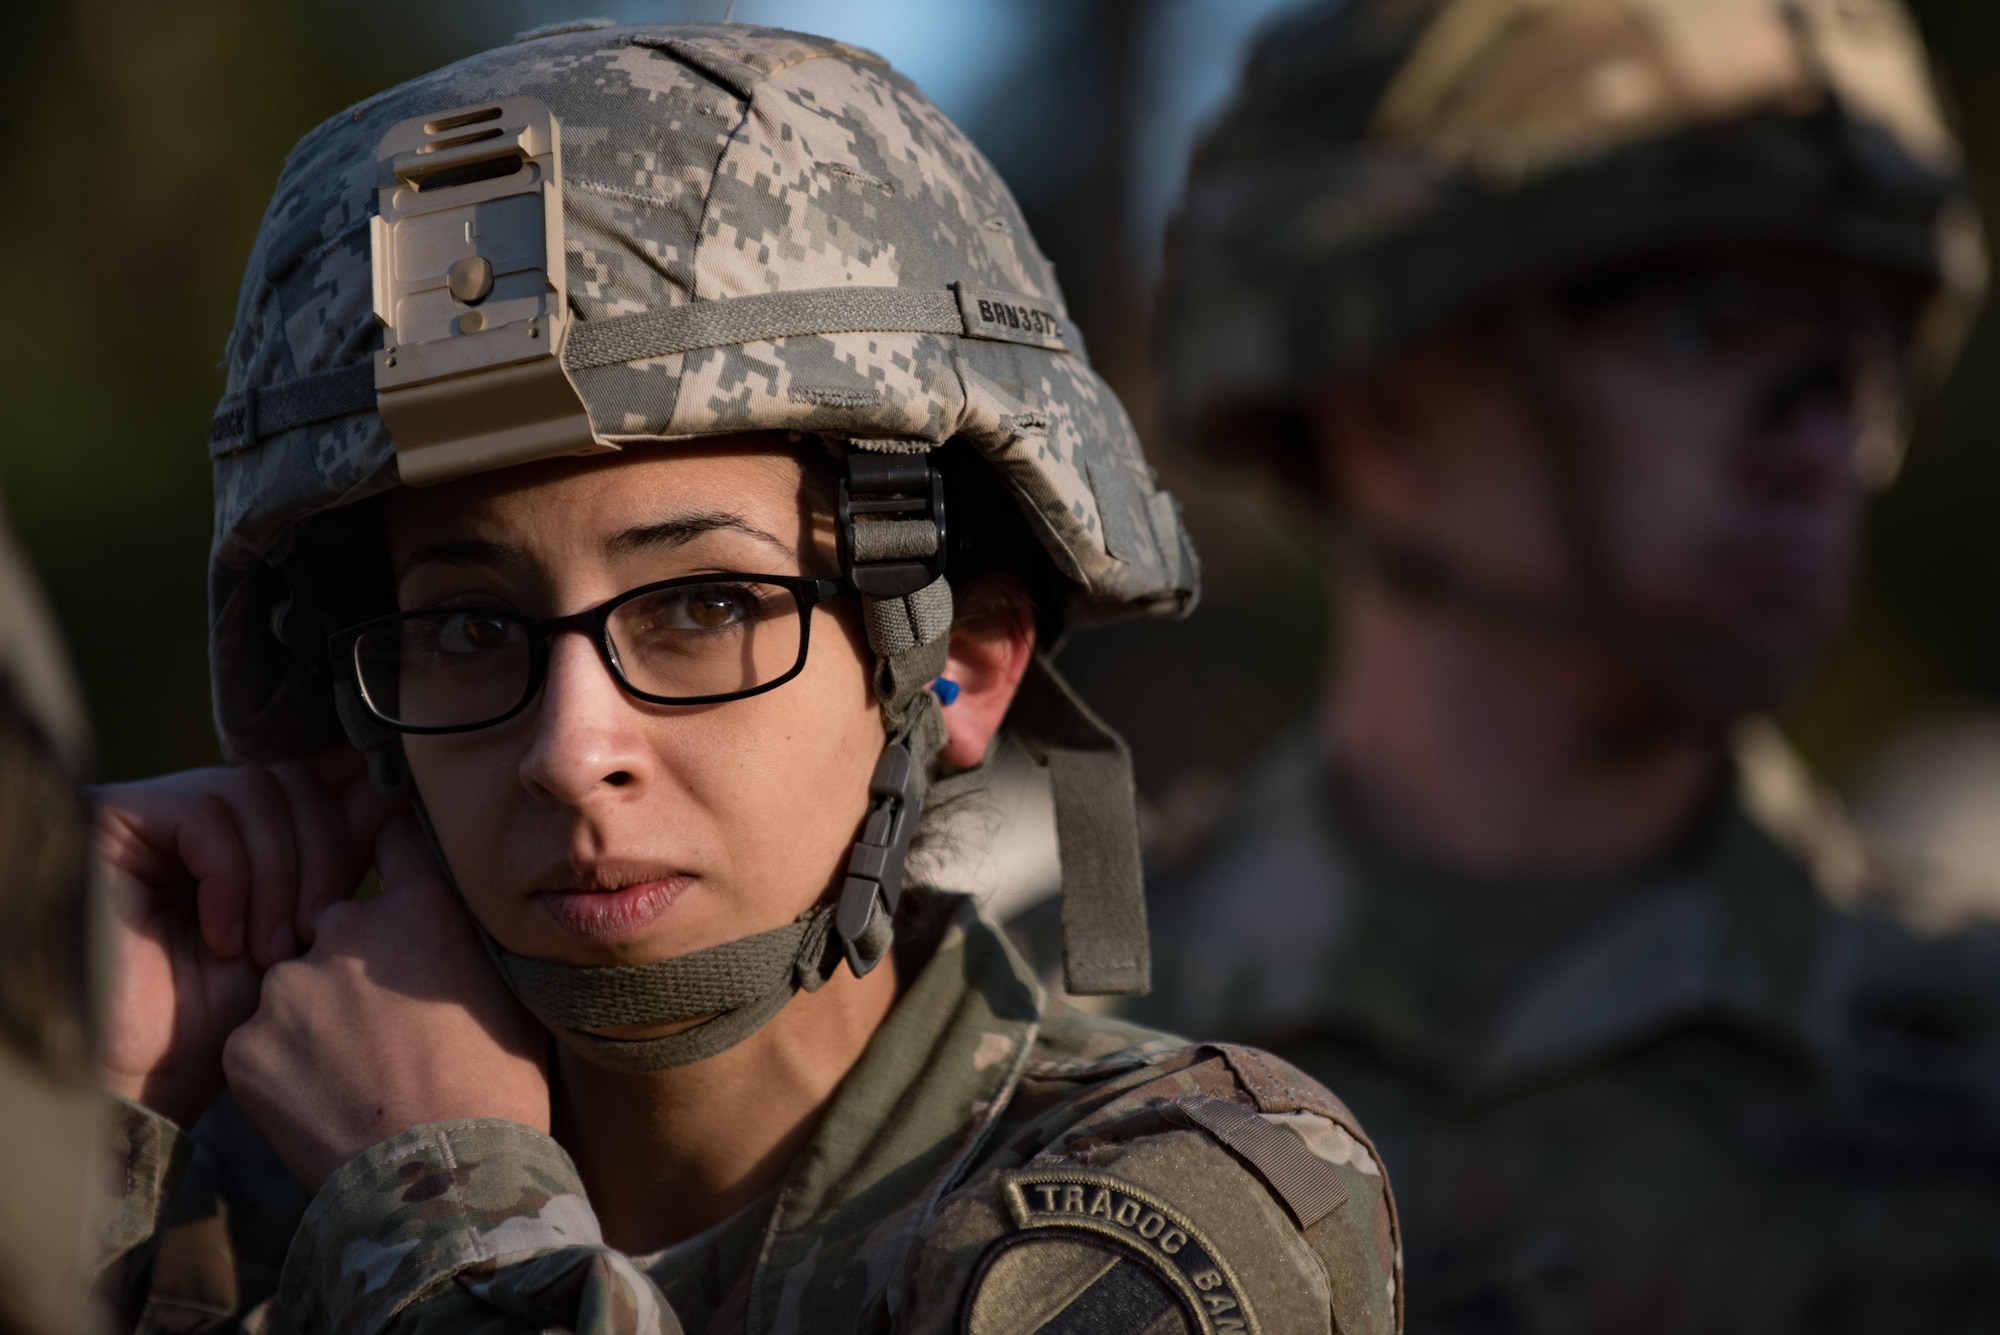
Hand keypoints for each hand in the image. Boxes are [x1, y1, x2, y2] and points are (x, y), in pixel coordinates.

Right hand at [95, 749, 402, 1127]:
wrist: (148, 1077)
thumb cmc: (228, 1014)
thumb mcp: (304, 926)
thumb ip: (337, 859)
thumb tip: (392, 793)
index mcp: (244, 826)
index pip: (316, 782)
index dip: (352, 820)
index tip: (379, 871)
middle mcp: (193, 804)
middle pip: (291, 780)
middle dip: (321, 856)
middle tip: (313, 934)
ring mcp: (150, 809)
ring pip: (254, 792)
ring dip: (278, 878)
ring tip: (269, 949)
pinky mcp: (111, 819)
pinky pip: (204, 816)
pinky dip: (233, 880)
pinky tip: (225, 939)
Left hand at [224, 816, 550, 1189]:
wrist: (444, 1179)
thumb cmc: (498, 1085)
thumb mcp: (507, 986)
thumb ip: (464, 934)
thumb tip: (454, 912)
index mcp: (420, 905)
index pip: (392, 833)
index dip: (393, 852)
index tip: (393, 875)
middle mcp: (345, 928)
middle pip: (335, 923)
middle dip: (353, 961)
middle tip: (384, 1024)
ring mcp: (288, 986)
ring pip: (292, 986)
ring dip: (313, 1016)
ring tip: (355, 1074)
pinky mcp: (244, 1045)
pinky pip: (258, 1043)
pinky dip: (282, 1067)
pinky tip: (322, 1101)